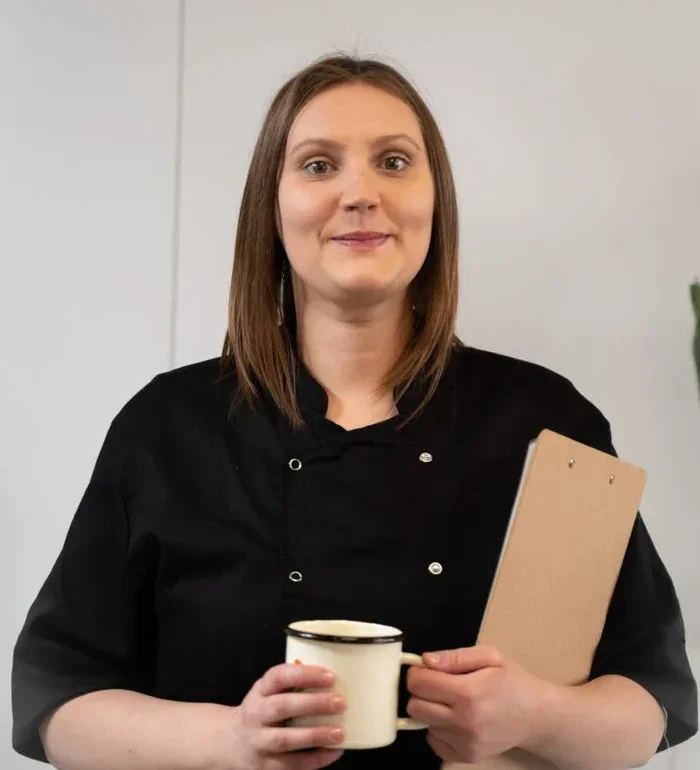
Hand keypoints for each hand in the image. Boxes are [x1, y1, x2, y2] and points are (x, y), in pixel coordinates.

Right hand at [226, 662, 346, 769]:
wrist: (230, 742)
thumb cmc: (261, 711)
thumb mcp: (268, 691)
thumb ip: (292, 684)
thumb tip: (328, 678)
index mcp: (260, 691)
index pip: (279, 676)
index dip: (304, 674)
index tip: (329, 676)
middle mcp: (256, 714)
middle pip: (282, 707)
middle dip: (313, 704)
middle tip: (340, 702)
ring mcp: (258, 741)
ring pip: (285, 739)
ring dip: (314, 735)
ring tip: (338, 732)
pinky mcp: (264, 765)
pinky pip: (291, 765)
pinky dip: (315, 759)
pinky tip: (333, 751)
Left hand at [406, 645, 551, 763]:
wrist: (536, 716)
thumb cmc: (512, 681)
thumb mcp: (490, 656)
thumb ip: (455, 656)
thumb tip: (426, 660)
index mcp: (468, 693)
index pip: (420, 684)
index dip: (416, 673)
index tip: (423, 669)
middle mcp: (465, 721)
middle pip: (415, 707)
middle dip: (419, 692)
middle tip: (435, 684)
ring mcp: (466, 743)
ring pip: (423, 725)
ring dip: (429, 710)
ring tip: (450, 701)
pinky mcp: (467, 756)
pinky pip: (435, 743)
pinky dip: (438, 729)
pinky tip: (454, 718)